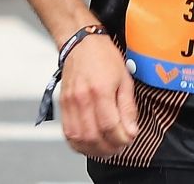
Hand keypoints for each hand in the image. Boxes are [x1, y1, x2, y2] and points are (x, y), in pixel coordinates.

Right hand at [58, 34, 138, 157]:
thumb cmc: (103, 57)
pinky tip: (89, 144)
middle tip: (120, 146)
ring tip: (106, 149)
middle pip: (93, 137)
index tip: (129, 138)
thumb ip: (128, 108)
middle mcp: (81, 98)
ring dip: (93, 150)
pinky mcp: (62, 104)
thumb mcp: (124, 79)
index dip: (122, 139)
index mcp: (100, 90)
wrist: (80, 42)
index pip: (110, 127)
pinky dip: (78, 144)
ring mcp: (69, 102)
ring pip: (78, 138)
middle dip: (109, 148)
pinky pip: (67, 132)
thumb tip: (131, 131)